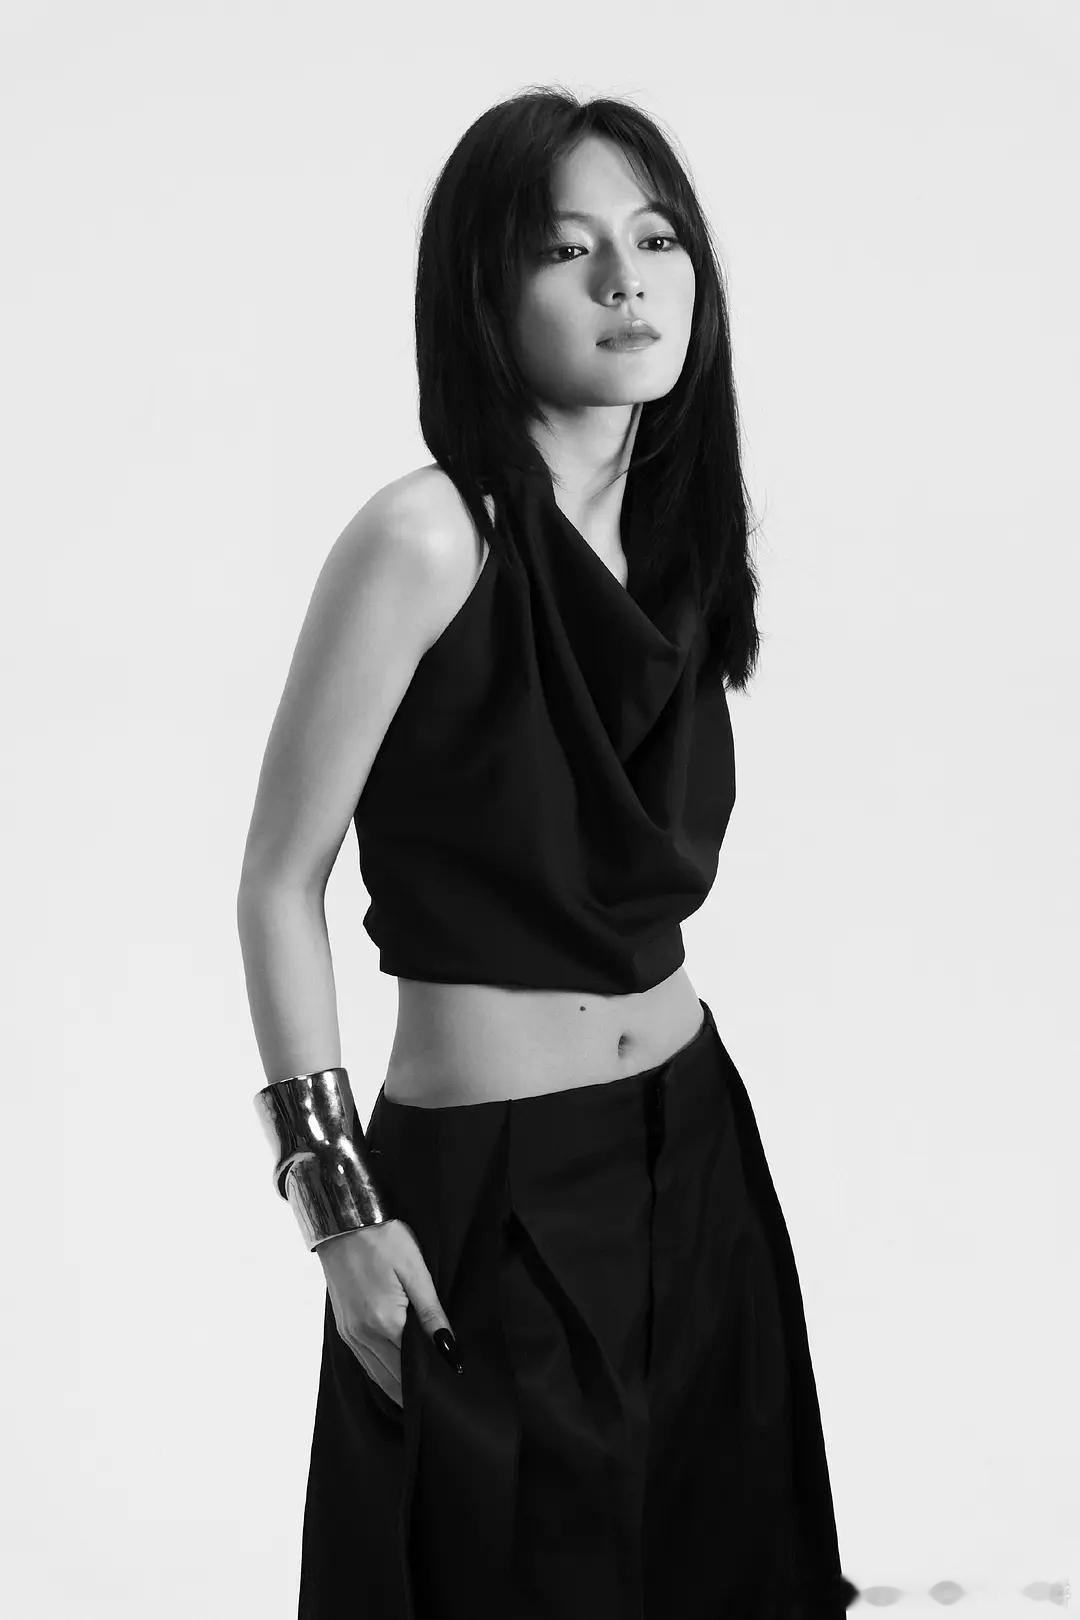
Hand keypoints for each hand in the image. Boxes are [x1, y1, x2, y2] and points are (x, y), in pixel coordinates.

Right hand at [316, 1218, 461, 1408]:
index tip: (450, 1391)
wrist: (342, 1220)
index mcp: (385, 1322)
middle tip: (441, 1400)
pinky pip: (364, 1363)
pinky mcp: (343, 1328)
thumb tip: (449, 1350)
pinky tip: (397, 1375)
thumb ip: (432, 1314)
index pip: (413, 1368)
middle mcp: (363, 1335)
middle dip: (417, 1391)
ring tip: (424, 1394)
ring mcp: (349, 1334)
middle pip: (394, 1379)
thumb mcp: (415, 1270)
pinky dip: (381, 1373)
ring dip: (398, 1387)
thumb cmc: (382, 1239)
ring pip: (377, 1376)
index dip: (432, 1382)